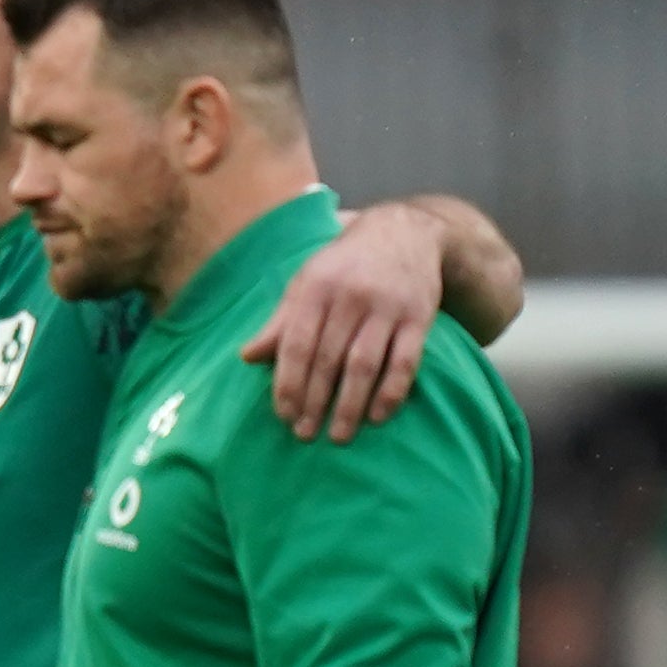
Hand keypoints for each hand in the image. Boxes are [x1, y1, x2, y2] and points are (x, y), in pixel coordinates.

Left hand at [247, 204, 445, 441]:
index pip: (297, 345)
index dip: (288, 384)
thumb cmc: (343, 265)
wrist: (403, 231)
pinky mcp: (419, 316)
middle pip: (328, 360)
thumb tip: (246, 357)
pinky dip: (392, 392)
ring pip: (364, 364)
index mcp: (316, 288)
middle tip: (304, 434)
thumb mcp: (306, 282)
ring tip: (337, 436)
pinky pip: (406, 361)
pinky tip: (378, 416)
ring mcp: (387, 307)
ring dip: (350, 405)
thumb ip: (280, 322)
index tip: (283, 415)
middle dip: (314, 402)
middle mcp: (351, 297)